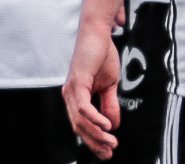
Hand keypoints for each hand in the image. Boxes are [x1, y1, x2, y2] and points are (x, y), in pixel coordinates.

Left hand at [62, 22, 121, 159]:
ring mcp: (72, 89)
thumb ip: (109, 105)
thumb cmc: (101, 55)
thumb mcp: (109, 86)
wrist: (98, 33)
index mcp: (76, 97)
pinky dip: (95, 119)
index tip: (107, 152)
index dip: (94, 141)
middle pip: (79, 127)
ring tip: (111, 141)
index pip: (82, 125)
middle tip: (109, 152)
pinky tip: (107, 126)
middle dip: (95, 143)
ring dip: (97, 134)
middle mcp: (70, 95)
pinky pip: (83, 107)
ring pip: (80, 120)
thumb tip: (114, 126)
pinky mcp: (77, 82)